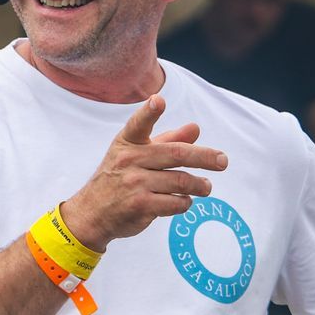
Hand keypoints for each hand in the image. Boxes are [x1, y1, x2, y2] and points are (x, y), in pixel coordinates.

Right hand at [61, 95, 226, 247]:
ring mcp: (134, 184)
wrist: (91, 214)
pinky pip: (175, 203)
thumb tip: (195, 129)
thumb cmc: (118, 178)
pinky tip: (184, 201)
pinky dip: (185, 203)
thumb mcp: (136, 154)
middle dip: (204, 157)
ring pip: (180, 181)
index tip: (158, 100)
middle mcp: (129, 160)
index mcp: (127, 142)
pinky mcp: (140, 206)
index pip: (138, 124)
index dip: (149, 111)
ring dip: (199, 185)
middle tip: (223, 161)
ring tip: (206, 187)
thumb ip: (166, 140)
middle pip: (176, 154)